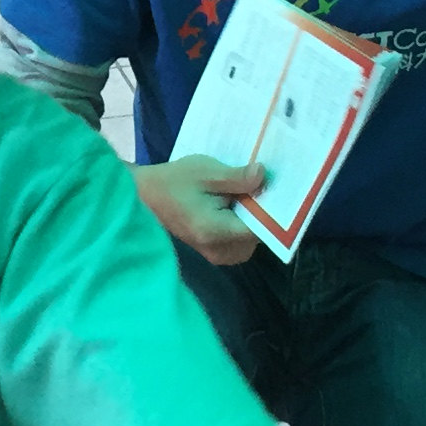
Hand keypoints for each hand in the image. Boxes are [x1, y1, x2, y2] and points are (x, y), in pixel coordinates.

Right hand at [135, 156, 264, 267]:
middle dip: (263, 212)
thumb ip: (237, 177)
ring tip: (247, 193)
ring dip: (253, 218)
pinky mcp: (214, 251)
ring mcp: (216, 254)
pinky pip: (240, 240)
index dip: (273, 210)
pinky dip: (242, 224)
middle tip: (262, 186)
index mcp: (216, 232)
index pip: (260, 230)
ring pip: (251, 240)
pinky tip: (236, 203)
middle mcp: (219, 250)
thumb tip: (264, 176)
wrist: (145, 196)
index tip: (279, 189)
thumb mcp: (206, 171)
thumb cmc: (173, 182)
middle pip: (258, 236)